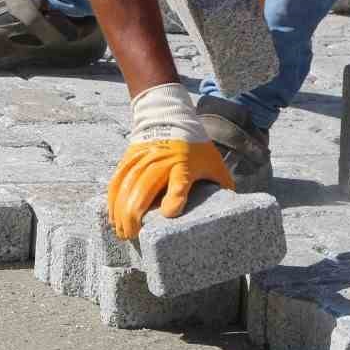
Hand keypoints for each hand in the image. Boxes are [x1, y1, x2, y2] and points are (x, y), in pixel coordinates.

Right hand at [107, 84, 233, 239]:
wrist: (170, 115)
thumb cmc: (195, 146)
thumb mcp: (213, 163)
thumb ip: (222, 185)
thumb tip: (237, 212)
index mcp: (185, 164)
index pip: (179, 181)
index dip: (175, 197)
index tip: (169, 213)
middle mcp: (161, 161)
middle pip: (145, 186)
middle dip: (136, 212)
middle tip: (132, 234)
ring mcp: (143, 158)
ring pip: (127, 185)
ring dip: (121, 209)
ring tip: (121, 230)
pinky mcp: (130, 157)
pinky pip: (118, 179)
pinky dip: (113, 197)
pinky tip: (112, 214)